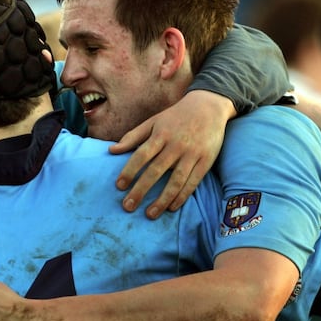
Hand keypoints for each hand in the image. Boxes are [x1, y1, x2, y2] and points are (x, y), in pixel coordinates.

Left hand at [109, 90, 235, 218]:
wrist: (209, 106)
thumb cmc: (176, 116)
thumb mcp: (153, 121)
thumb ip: (133, 137)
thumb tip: (111, 150)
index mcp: (160, 134)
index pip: (141, 155)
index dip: (129, 171)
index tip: (119, 186)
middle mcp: (176, 145)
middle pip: (156, 171)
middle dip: (141, 190)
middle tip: (128, 206)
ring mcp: (192, 154)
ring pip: (175, 181)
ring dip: (162, 200)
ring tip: (149, 214)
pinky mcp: (206, 161)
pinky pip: (193, 182)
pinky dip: (182, 196)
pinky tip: (171, 207)